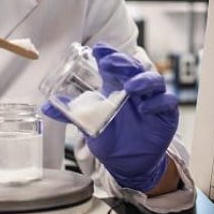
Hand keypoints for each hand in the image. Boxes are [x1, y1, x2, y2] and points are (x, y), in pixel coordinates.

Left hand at [43, 43, 178, 191]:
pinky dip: (158, 102)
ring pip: (155, 80)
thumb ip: (71, 113)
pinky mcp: (166, 114)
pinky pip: (167, 102)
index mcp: (118, 86)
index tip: (98, 49)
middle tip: (110, 63)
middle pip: (135, 67)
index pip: (115, 64)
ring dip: (143, 80)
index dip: (109, 54)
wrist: (128, 163)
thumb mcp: (89, 124)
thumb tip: (46, 107)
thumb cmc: (112, 138)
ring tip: (130, 86)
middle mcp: (136, 89)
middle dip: (123, 62)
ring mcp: (152, 100)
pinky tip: (145, 108)